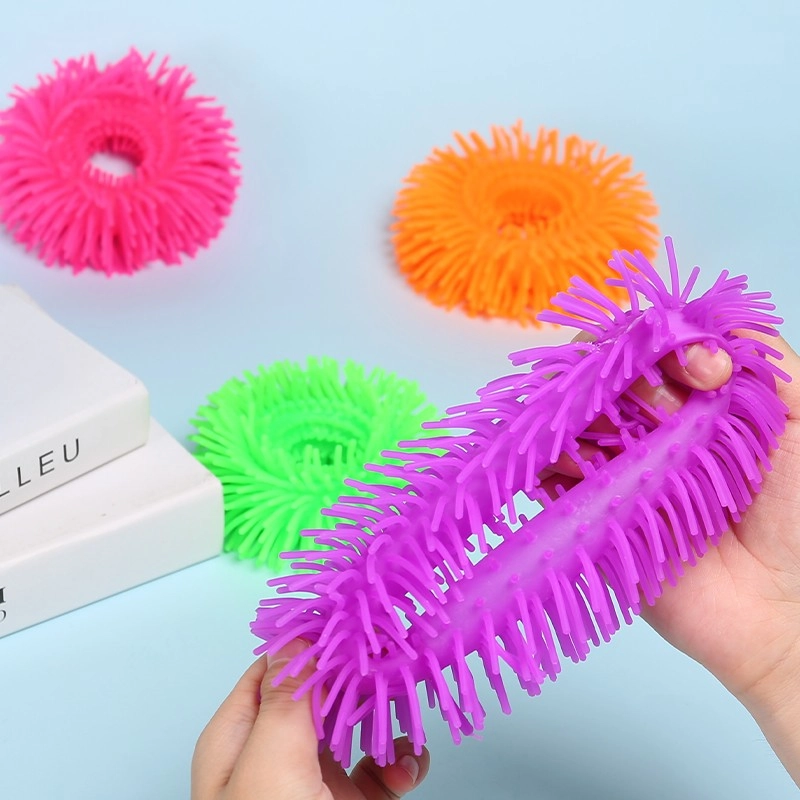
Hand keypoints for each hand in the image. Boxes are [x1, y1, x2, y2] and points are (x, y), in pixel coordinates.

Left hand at [192, 641, 429, 799]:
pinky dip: (398, 759)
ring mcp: (312, 783)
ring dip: (384, 714)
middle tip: (395, 654)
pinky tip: (406, 762)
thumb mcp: (268, 769)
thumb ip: (284, 701)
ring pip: (353, 725)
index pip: (275, 665)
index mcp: (239, 737)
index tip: (357, 621)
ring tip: (408, 706)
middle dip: (358, 673)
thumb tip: (296, 634)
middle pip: (318, 690)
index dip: (314, 639)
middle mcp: (273, 754)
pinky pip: (378, 769)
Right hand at [549, 333, 799, 783]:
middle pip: (595, 371)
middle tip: (666, 413)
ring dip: (586, 414)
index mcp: (688, 398)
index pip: (646, 343)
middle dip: (622, 378)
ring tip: (625, 443)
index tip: (706, 373)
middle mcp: (643, 425)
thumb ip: (765, 357)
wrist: (779, 606)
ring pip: (566, 413)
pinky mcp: (588, 509)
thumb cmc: (797, 517)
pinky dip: (556, 461)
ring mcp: (612, 466)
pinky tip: (588, 468)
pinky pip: (549, 473)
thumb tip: (701, 329)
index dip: (663, 341)